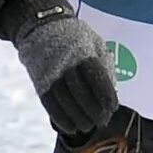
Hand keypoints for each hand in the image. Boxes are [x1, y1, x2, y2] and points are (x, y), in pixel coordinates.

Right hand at [14, 7, 121, 139]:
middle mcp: (67, 66)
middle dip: (93, 112)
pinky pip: (50, 104)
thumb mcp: (94, 42)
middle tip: (100, 122)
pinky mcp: (39, 81)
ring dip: (78, 118)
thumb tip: (113, 91)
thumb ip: (104, 65)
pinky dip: (60, 118)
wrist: (40, 25)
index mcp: (84, 55)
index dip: (106, 98)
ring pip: (66, 102)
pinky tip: (69, 127)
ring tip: (86, 126)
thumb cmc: (74, 37)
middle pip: (82, 95)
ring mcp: (51, 74)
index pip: (98, 82)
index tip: (111, 109)